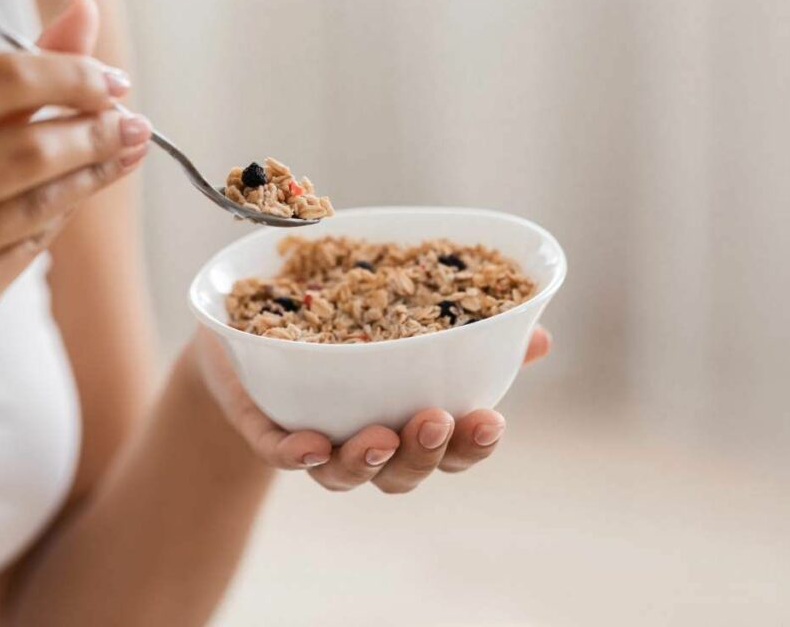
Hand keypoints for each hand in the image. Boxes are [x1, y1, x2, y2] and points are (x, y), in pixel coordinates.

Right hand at [0, 0, 151, 381]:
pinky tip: (74, 197)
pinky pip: (28, 254)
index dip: (69, 74)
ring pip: (37, 207)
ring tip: (126, 151)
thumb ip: (3, 78)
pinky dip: (56, 219)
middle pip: (27, 150)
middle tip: (134, 123)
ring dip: (93, 174)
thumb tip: (86, 10)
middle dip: (95, 132)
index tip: (113, 79)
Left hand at [194, 325, 551, 492]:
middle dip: (423, 453)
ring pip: (342, 473)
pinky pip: (278, 452)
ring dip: (365, 459)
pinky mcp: (265, 428)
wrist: (252, 327)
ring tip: (381, 436)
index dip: (473, 445)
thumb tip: (537, 333)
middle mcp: (367, 444)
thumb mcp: (409, 316)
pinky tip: (308, 444)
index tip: (493, 419)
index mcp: (409, 422)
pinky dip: (294, 453)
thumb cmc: (346, 328)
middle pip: (403, 473)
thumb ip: (467, 330)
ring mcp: (316, 440)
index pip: (452, 450)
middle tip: (435, 420)